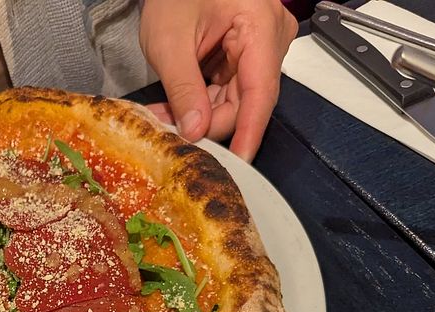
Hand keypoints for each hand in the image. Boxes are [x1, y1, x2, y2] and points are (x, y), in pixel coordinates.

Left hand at [140, 0, 297, 160]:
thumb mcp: (169, 41)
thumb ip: (183, 88)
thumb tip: (194, 131)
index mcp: (260, 26)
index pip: (260, 93)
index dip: (248, 132)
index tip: (238, 164)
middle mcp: (270, 39)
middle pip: (246, 102)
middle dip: (207, 123)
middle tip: (169, 130)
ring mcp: (260, 47)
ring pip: (235, 101)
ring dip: (200, 114)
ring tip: (164, 115)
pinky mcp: (246, 55)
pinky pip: (228, 90)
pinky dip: (201, 102)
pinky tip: (175, 106)